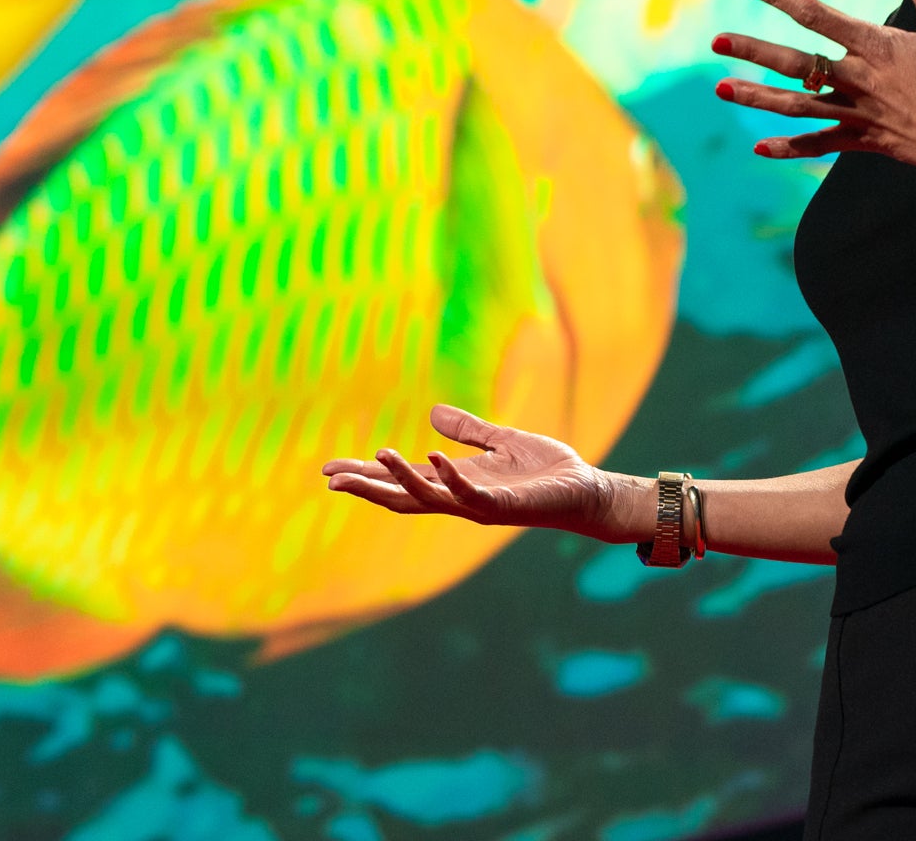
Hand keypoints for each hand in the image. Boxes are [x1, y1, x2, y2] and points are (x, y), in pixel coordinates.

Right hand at [320, 404, 625, 539]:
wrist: (586, 490)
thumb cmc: (547, 471)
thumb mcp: (502, 440)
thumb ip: (469, 430)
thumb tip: (433, 412)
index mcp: (456, 482)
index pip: (401, 481)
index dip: (366, 475)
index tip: (329, 471)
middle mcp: (460, 498)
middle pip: (401, 497)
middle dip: (366, 488)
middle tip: (331, 479)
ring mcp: (479, 505)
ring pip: (427, 498)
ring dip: (399, 479)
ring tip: (376, 454)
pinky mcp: (503, 505)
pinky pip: (468, 495)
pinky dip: (448, 478)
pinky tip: (431, 457)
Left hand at [714, 0, 915, 193]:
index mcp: (876, 47)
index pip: (818, 16)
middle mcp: (858, 79)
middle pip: (794, 62)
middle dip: (752, 49)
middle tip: (715, 41)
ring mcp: (857, 112)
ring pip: (796, 104)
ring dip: (756, 96)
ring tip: (722, 89)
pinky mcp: (863, 140)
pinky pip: (820, 144)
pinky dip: (789, 147)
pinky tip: (760, 146)